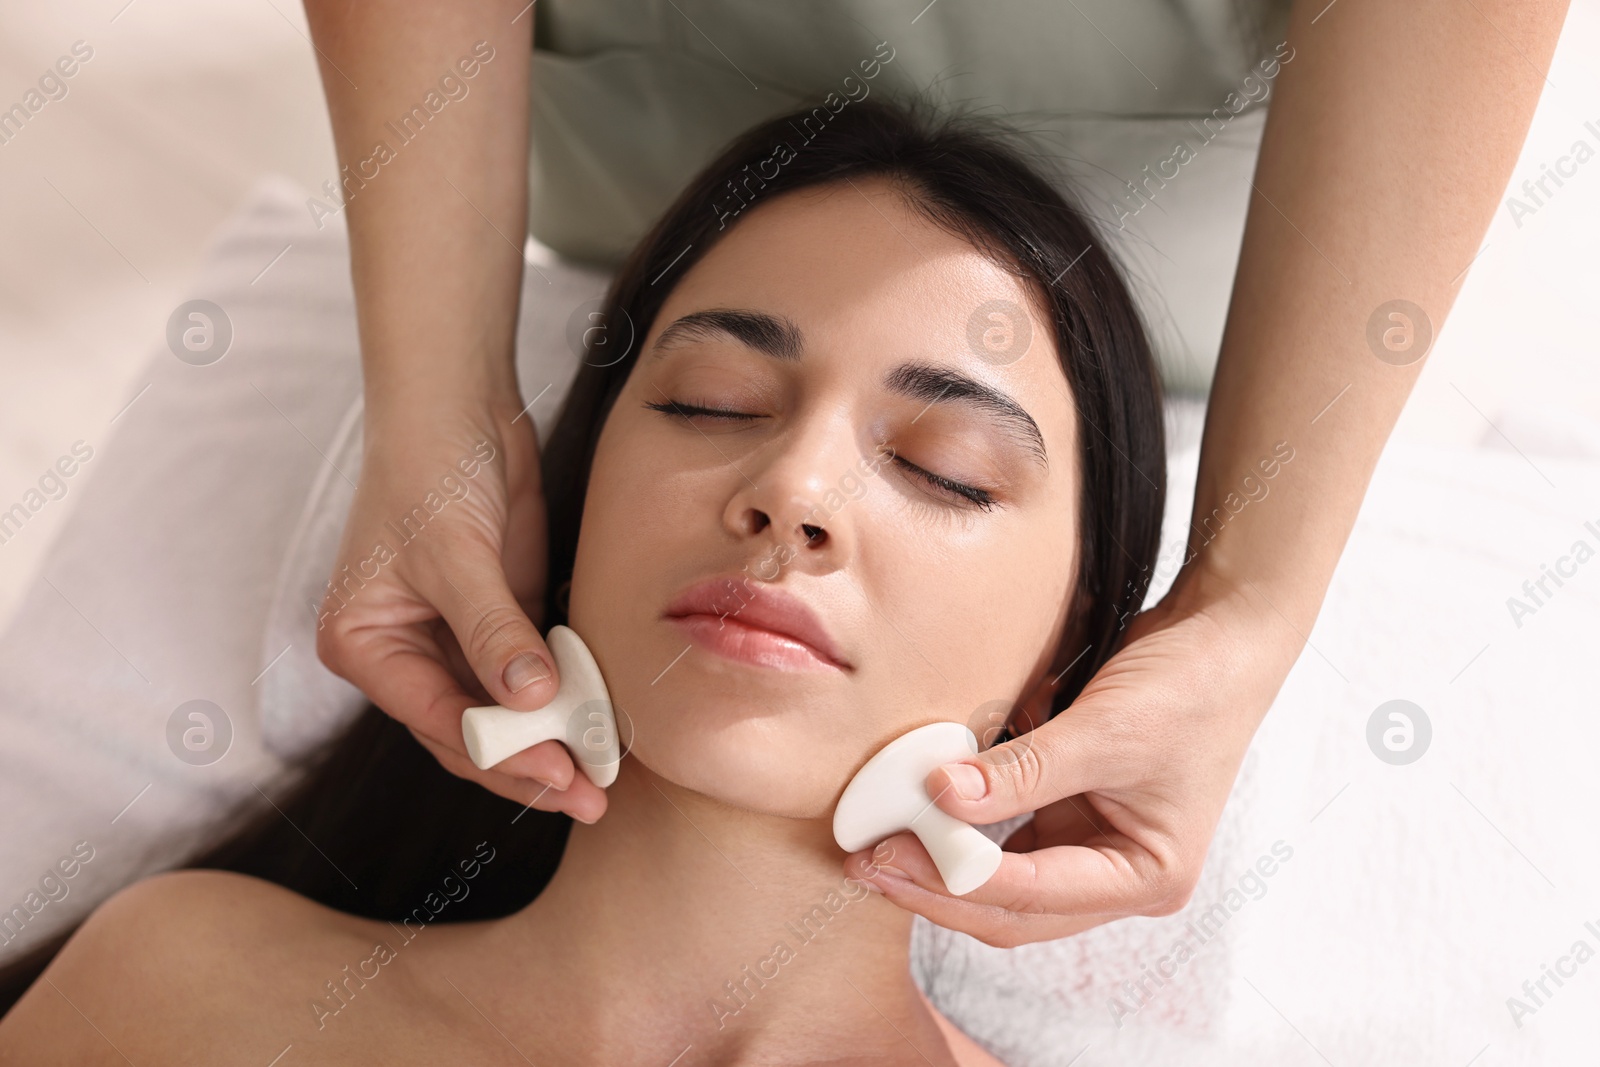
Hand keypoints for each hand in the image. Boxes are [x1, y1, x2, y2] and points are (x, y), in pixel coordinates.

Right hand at [315, 393, 606, 822]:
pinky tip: (600, 720)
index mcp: (364, 644)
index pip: (437, 719)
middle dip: (529, 763)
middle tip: (591, 794)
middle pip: (468, 730)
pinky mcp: (498, 618)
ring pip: (502, 712)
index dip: (501, 755)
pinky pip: (530, 675)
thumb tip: (530, 701)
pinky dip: (562, 697)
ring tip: (604, 772)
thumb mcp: (457, 555)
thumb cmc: (432, 469)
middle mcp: (401, 653)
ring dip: (550, 739)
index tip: (559, 774)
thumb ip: (493, 630)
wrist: (459, 402)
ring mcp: (451, 638)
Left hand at [843, 574, 1299, 944]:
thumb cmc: (1190, 687)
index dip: (954, 879)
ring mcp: (1094, 845)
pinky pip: (1006, 834)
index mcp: (1146, 877)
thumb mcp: (1104, 731)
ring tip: (877, 843)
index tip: (889, 851)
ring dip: (942, 864)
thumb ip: (1020, 770)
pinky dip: (963, 826)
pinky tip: (917, 812)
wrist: (1225, 633)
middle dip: (937, 889)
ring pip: (1001, 880)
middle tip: (866, 860)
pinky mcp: (1072, 810)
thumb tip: (938, 795)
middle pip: (1011, 908)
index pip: (1031, 896)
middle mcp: (1119, 874)